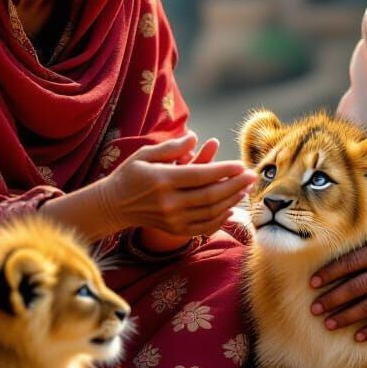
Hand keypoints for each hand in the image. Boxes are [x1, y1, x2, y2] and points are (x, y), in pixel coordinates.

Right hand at [97, 132, 257, 239]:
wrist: (114, 205)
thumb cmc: (131, 174)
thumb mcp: (145, 154)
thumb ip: (172, 147)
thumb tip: (195, 137)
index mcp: (162, 180)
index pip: (200, 176)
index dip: (224, 171)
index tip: (241, 165)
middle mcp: (168, 202)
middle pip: (210, 196)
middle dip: (235, 185)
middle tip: (253, 176)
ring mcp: (172, 219)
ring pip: (210, 213)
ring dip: (232, 201)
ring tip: (246, 189)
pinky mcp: (174, 230)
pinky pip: (204, 227)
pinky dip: (220, 219)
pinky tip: (231, 208)